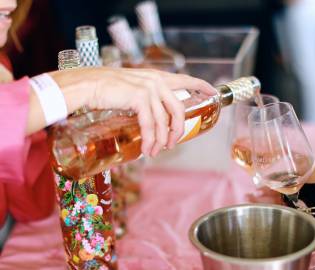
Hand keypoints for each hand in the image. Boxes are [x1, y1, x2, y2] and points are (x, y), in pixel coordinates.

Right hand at [49, 67, 215, 156]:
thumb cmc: (106, 89)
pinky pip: (150, 125)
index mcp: (157, 77)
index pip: (186, 79)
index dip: (202, 86)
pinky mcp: (140, 98)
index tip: (213, 93)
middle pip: (179, 110)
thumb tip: (151, 117)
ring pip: (164, 122)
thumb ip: (145, 98)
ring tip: (155, 151)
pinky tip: (147, 149)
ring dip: (161, 140)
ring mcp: (149, 89)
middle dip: (178, 131)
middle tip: (171, 144)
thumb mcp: (132, 90)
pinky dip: (150, 140)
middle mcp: (157, 81)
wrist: (88, 85)